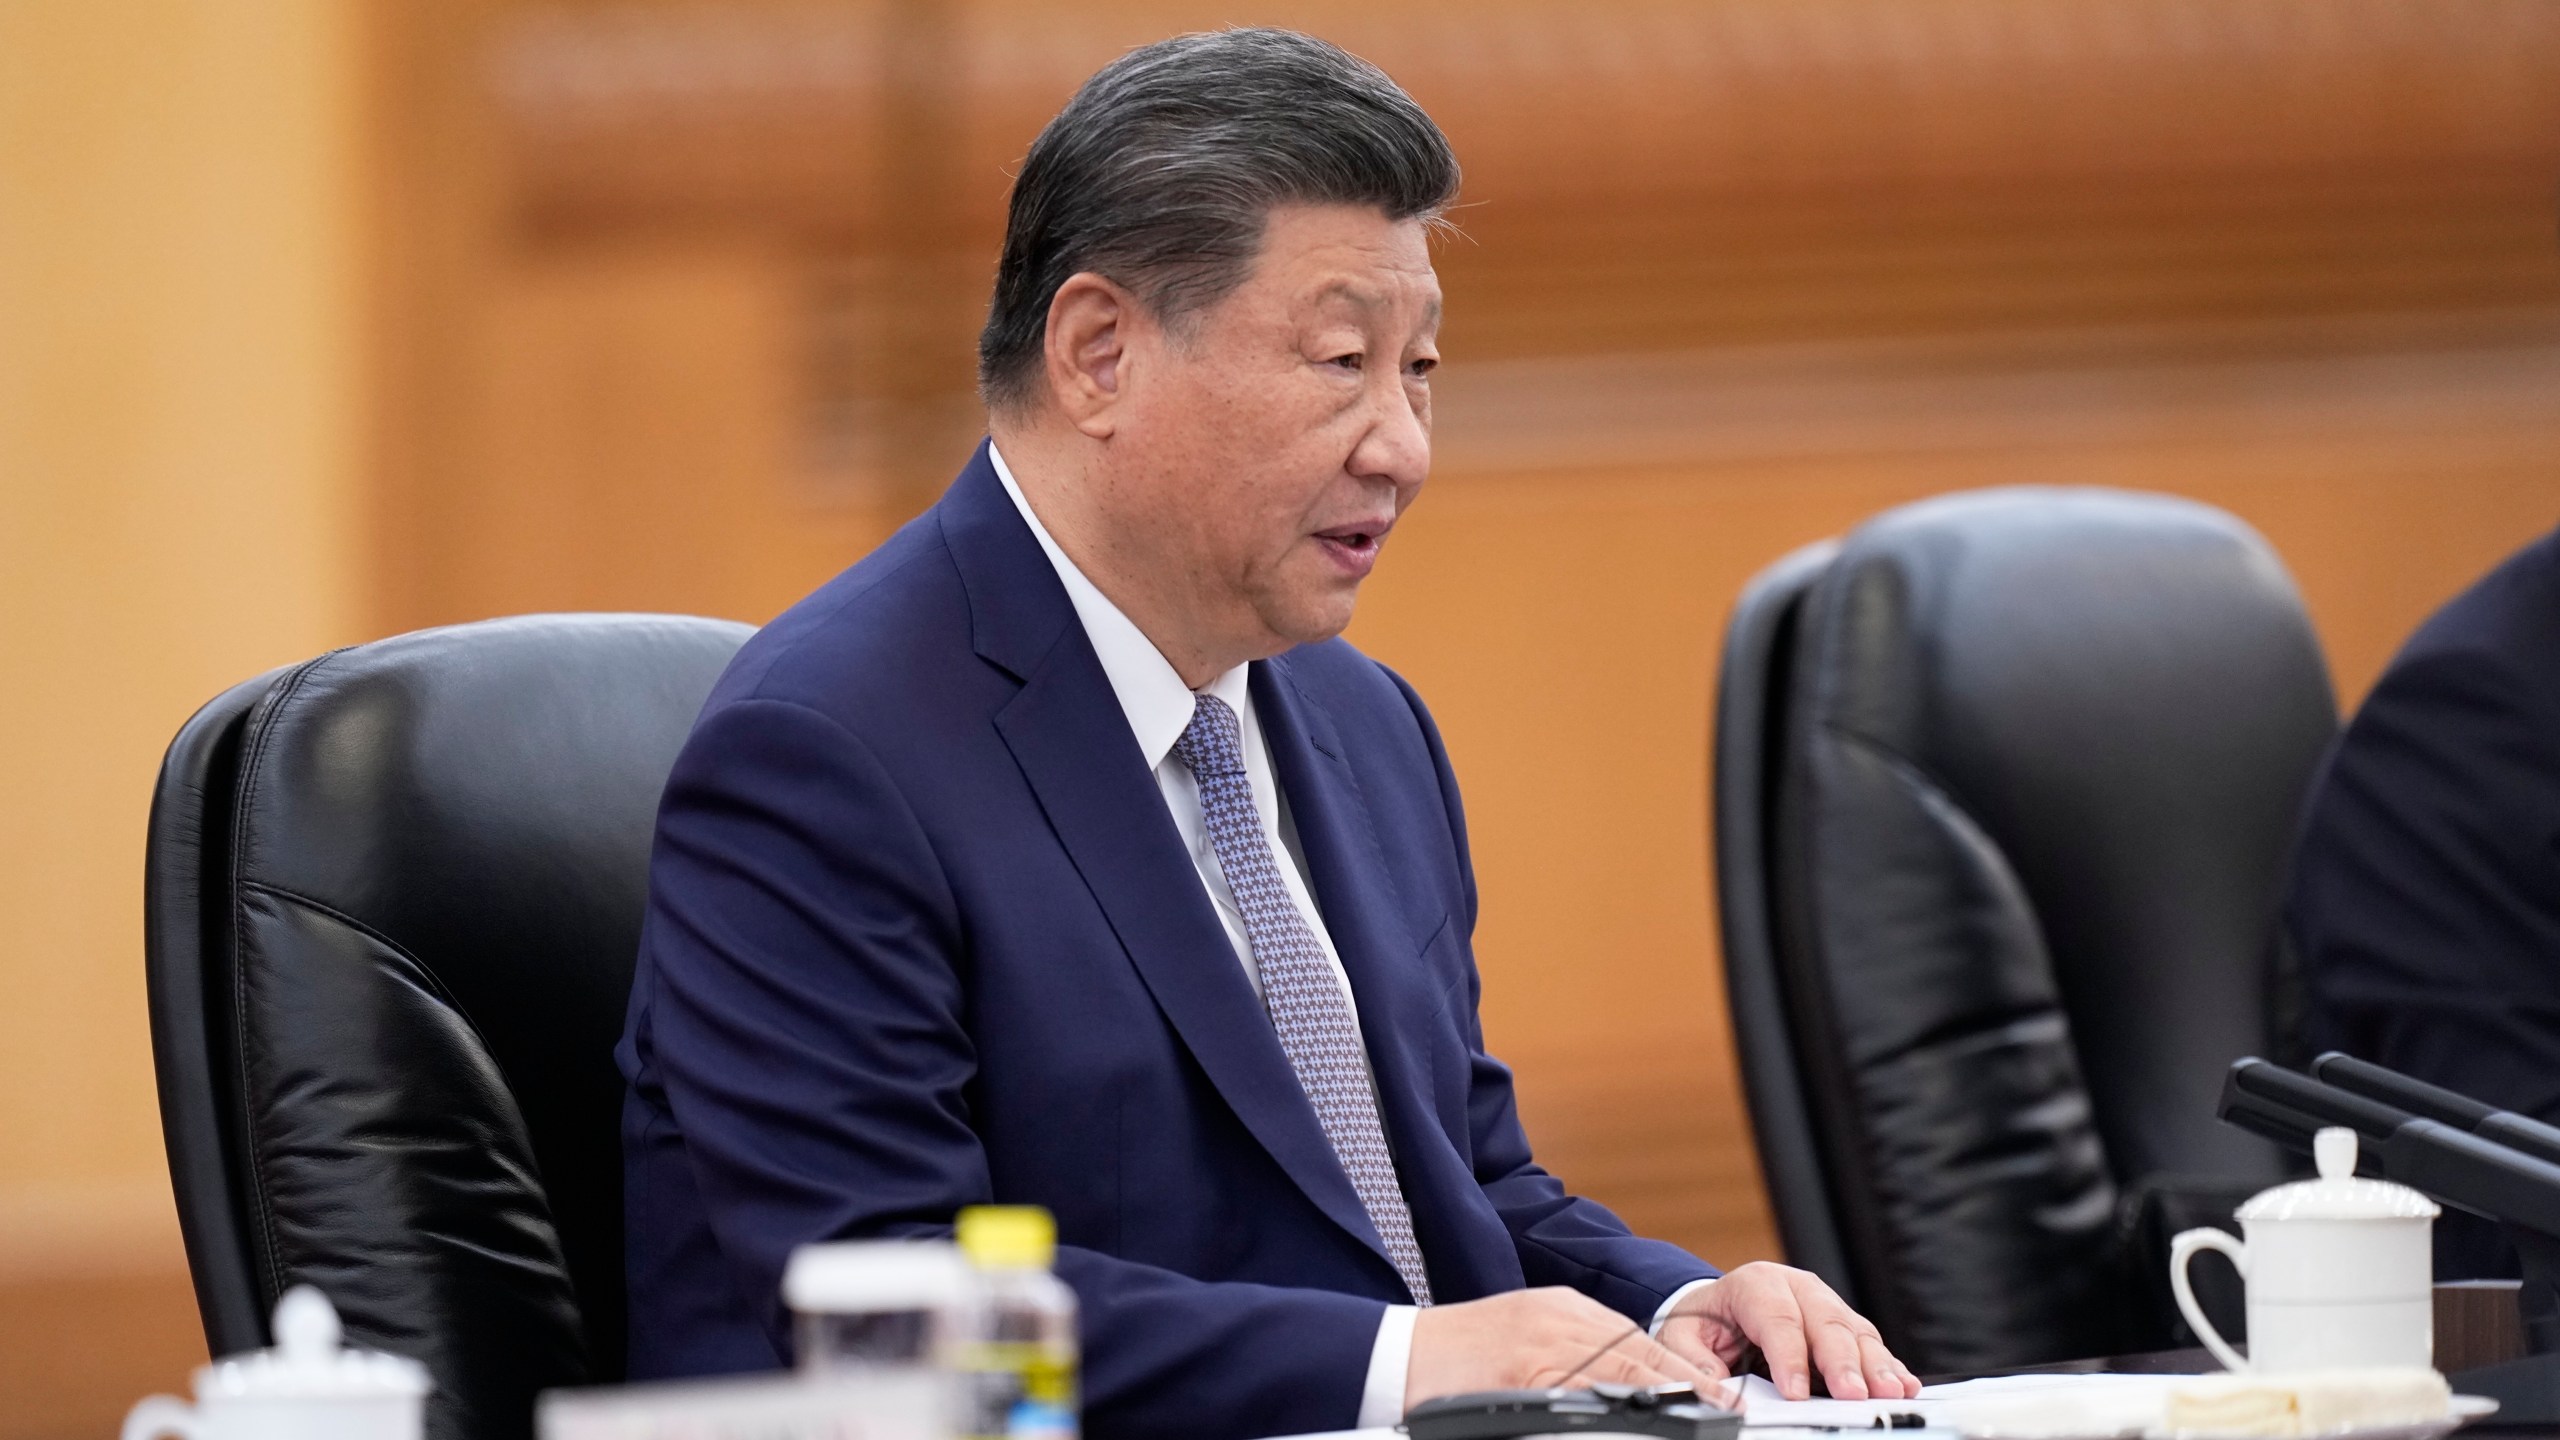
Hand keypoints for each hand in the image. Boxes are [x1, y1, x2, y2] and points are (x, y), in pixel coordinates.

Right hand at [1405, 1287, 1725, 1409]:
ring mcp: (1540, 1342)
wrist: (1392, 1354)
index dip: (1679, 1366)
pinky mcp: (1523, 1371)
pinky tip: (1646, 1416)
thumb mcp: (1519, 1338)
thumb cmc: (1450, 1357)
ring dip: (1668, 1392)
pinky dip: (1619, 1405)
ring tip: (1706, 1414)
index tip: (1712, 1391)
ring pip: (1621, 1366)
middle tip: (1726, 1407)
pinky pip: (1581, 1391)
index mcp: (1559, 1308)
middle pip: (1638, 1348)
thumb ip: (1565, 1353)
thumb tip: (1612, 1387)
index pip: (1634, 1337)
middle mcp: (1556, 1317)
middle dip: (1688, 1380)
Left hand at [1655, 1262, 1918, 1401]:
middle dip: (1842, 1360)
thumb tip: (1712, 1383)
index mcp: (1755, 1284)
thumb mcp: (1680, 1337)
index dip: (1789, 1355)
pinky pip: (1869, 1344)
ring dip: (1874, 1363)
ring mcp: (1824, 1305)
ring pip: (1855, 1331)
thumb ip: (1691, 1359)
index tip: (1795, 1392)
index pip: (1776, 1317)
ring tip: (1888, 1391)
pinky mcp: (1842, 1327)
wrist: (1716, 1310)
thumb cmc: (1702, 1324)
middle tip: (1853, 1394)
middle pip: (1825, 1321)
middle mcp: (1796, 1288)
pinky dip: (1888, 1365)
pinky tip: (1901, 1384)